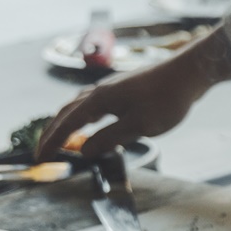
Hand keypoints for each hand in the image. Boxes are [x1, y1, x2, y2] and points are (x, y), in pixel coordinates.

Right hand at [36, 28, 230, 159]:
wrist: (190, 71)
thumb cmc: (168, 99)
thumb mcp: (139, 126)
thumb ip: (110, 138)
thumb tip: (84, 151)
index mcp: (99, 100)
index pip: (67, 124)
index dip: (52, 142)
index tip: (40, 158)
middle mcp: (100, 90)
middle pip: (67, 112)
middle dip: (53, 132)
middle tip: (44, 151)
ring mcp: (112, 87)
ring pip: (79, 105)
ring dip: (67, 122)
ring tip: (61, 138)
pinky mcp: (124, 88)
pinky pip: (93, 103)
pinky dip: (83, 115)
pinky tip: (91, 121)